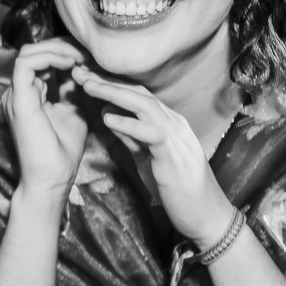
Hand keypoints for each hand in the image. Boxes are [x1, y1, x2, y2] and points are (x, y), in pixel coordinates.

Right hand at [4, 39, 89, 195]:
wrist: (52, 177)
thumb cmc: (63, 151)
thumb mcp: (74, 110)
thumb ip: (73, 89)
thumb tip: (82, 66)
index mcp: (29, 95)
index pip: (41, 59)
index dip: (65, 51)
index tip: (89, 56)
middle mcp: (18, 92)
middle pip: (34, 51)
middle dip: (62, 46)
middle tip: (87, 52)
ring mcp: (15, 94)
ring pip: (29, 52)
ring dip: (58, 49)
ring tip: (80, 57)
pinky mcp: (18, 98)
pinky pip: (27, 63)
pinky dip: (50, 57)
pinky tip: (71, 64)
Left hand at [71, 67, 233, 245]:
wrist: (206, 215)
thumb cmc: (177, 188)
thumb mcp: (147, 157)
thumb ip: (130, 136)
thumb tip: (109, 116)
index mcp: (168, 122)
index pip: (137, 95)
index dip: (110, 84)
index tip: (84, 76)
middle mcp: (174, 123)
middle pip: (138, 93)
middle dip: (107, 80)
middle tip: (78, 71)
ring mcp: (177, 137)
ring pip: (145, 105)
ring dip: (114, 93)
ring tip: (88, 86)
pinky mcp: (174, 155)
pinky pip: (151, 133)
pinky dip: (128, 123)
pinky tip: (106, 118)